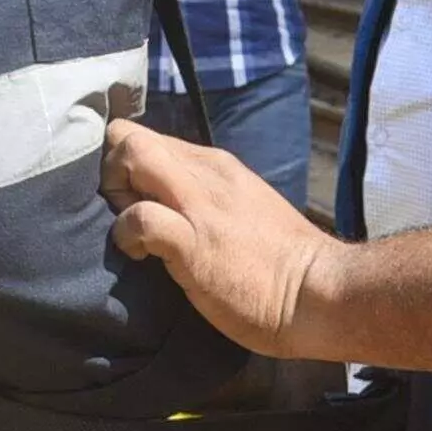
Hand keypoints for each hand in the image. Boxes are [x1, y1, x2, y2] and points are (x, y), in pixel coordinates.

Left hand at [105, 118, 337, 354]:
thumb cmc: (282, 264)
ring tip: (130, 232)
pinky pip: (141, 218)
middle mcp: (207, 174)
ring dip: (114, 194)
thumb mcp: (243, 210)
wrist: (321, 293)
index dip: (126, 164)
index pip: (151, 137)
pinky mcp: (195, 242)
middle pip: (131, 137)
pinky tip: (139, 256)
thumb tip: (167, 203)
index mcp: (218, 166)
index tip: (130, 198)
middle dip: (110, 171)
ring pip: (132, 157)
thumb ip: (207, 198)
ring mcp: (201, 205)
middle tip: (121, 213)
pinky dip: (127, 235)